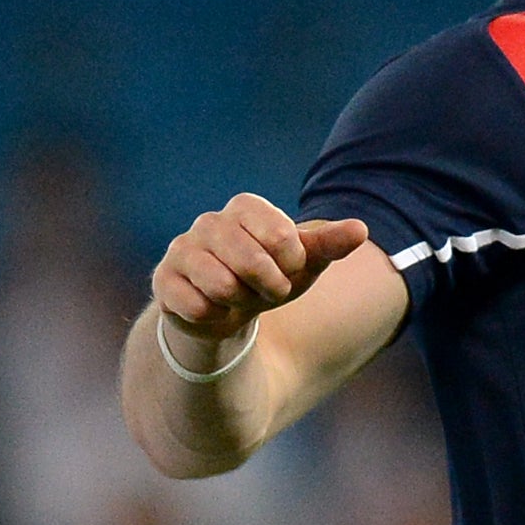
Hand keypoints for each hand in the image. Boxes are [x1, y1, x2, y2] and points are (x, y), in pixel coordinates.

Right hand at [150, 194, 367, 361]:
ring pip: (220, 284)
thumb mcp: (302, 262)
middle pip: (250, 260)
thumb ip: (329, 244)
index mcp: (245, 208)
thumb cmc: (268, 278)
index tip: (287, 267)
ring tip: (238, 297)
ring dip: (240, 302)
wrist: (226, 310)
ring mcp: (182, 250)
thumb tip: (361, 230)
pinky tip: (213, 308)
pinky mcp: (164, 280)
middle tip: (268, 290)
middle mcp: (209, 222)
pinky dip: (214, 316)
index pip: (279, 235)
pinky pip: (195, 305)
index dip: (291, 263)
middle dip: (269, 286)